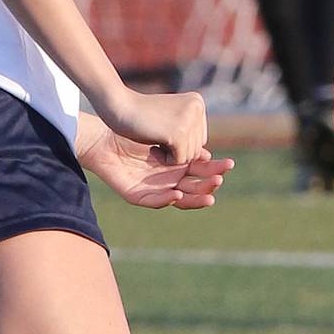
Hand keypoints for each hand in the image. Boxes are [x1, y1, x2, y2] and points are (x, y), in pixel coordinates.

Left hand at [77, 115, 232, 210]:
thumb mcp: (165, 135)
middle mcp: (170, 181)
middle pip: (195, 189)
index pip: (202, 173)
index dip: (216, 171)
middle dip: (209, 186)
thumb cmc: (136, 131)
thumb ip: (184, 144)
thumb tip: (207, 153)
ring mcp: (154, 190)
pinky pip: (155, 201)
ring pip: (180, 200)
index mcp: (179, 167)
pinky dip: (167, 199)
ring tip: (208, 197)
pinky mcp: (137, 196)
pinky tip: (177, 193)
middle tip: (220, 180)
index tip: (229, 165)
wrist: (104, 136)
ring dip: (194, 199)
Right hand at [94, 87, 207, 163]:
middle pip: (197, 148)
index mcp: (197, 102)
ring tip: (155, 139)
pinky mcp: (179, 133)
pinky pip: (180, 160)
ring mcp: (189, 120)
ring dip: (171, 155)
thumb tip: (208, 157)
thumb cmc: (139, 116)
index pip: (199, 138)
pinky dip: (166, 160)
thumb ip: (187, 133)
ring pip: (190, 156)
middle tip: (156, 135)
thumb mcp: (168, 121)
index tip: (161, 130)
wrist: (116, 106)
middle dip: (176, 150)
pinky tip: (153, 146)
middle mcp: (197, 108)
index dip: (179, 142)